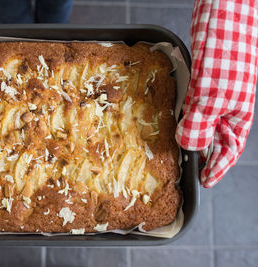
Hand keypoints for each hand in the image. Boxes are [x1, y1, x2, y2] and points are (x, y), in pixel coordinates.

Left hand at [176, 0, 256, 187]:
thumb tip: (188, 146)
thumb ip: (201, 125)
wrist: (221, 19)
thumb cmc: (227, 56)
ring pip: (198, 124)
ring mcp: (211, 96)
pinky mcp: (198, 84)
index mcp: (237, 117)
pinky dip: (181, 115)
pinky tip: (170, 119)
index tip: (204, 182)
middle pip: (212, 139)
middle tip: (182, 167)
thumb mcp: (214, 97)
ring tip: (171, 148)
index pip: (228, 151)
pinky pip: (189, 106)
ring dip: (186, 135)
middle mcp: (225, 109)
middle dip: (199, 155)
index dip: (217, 168)